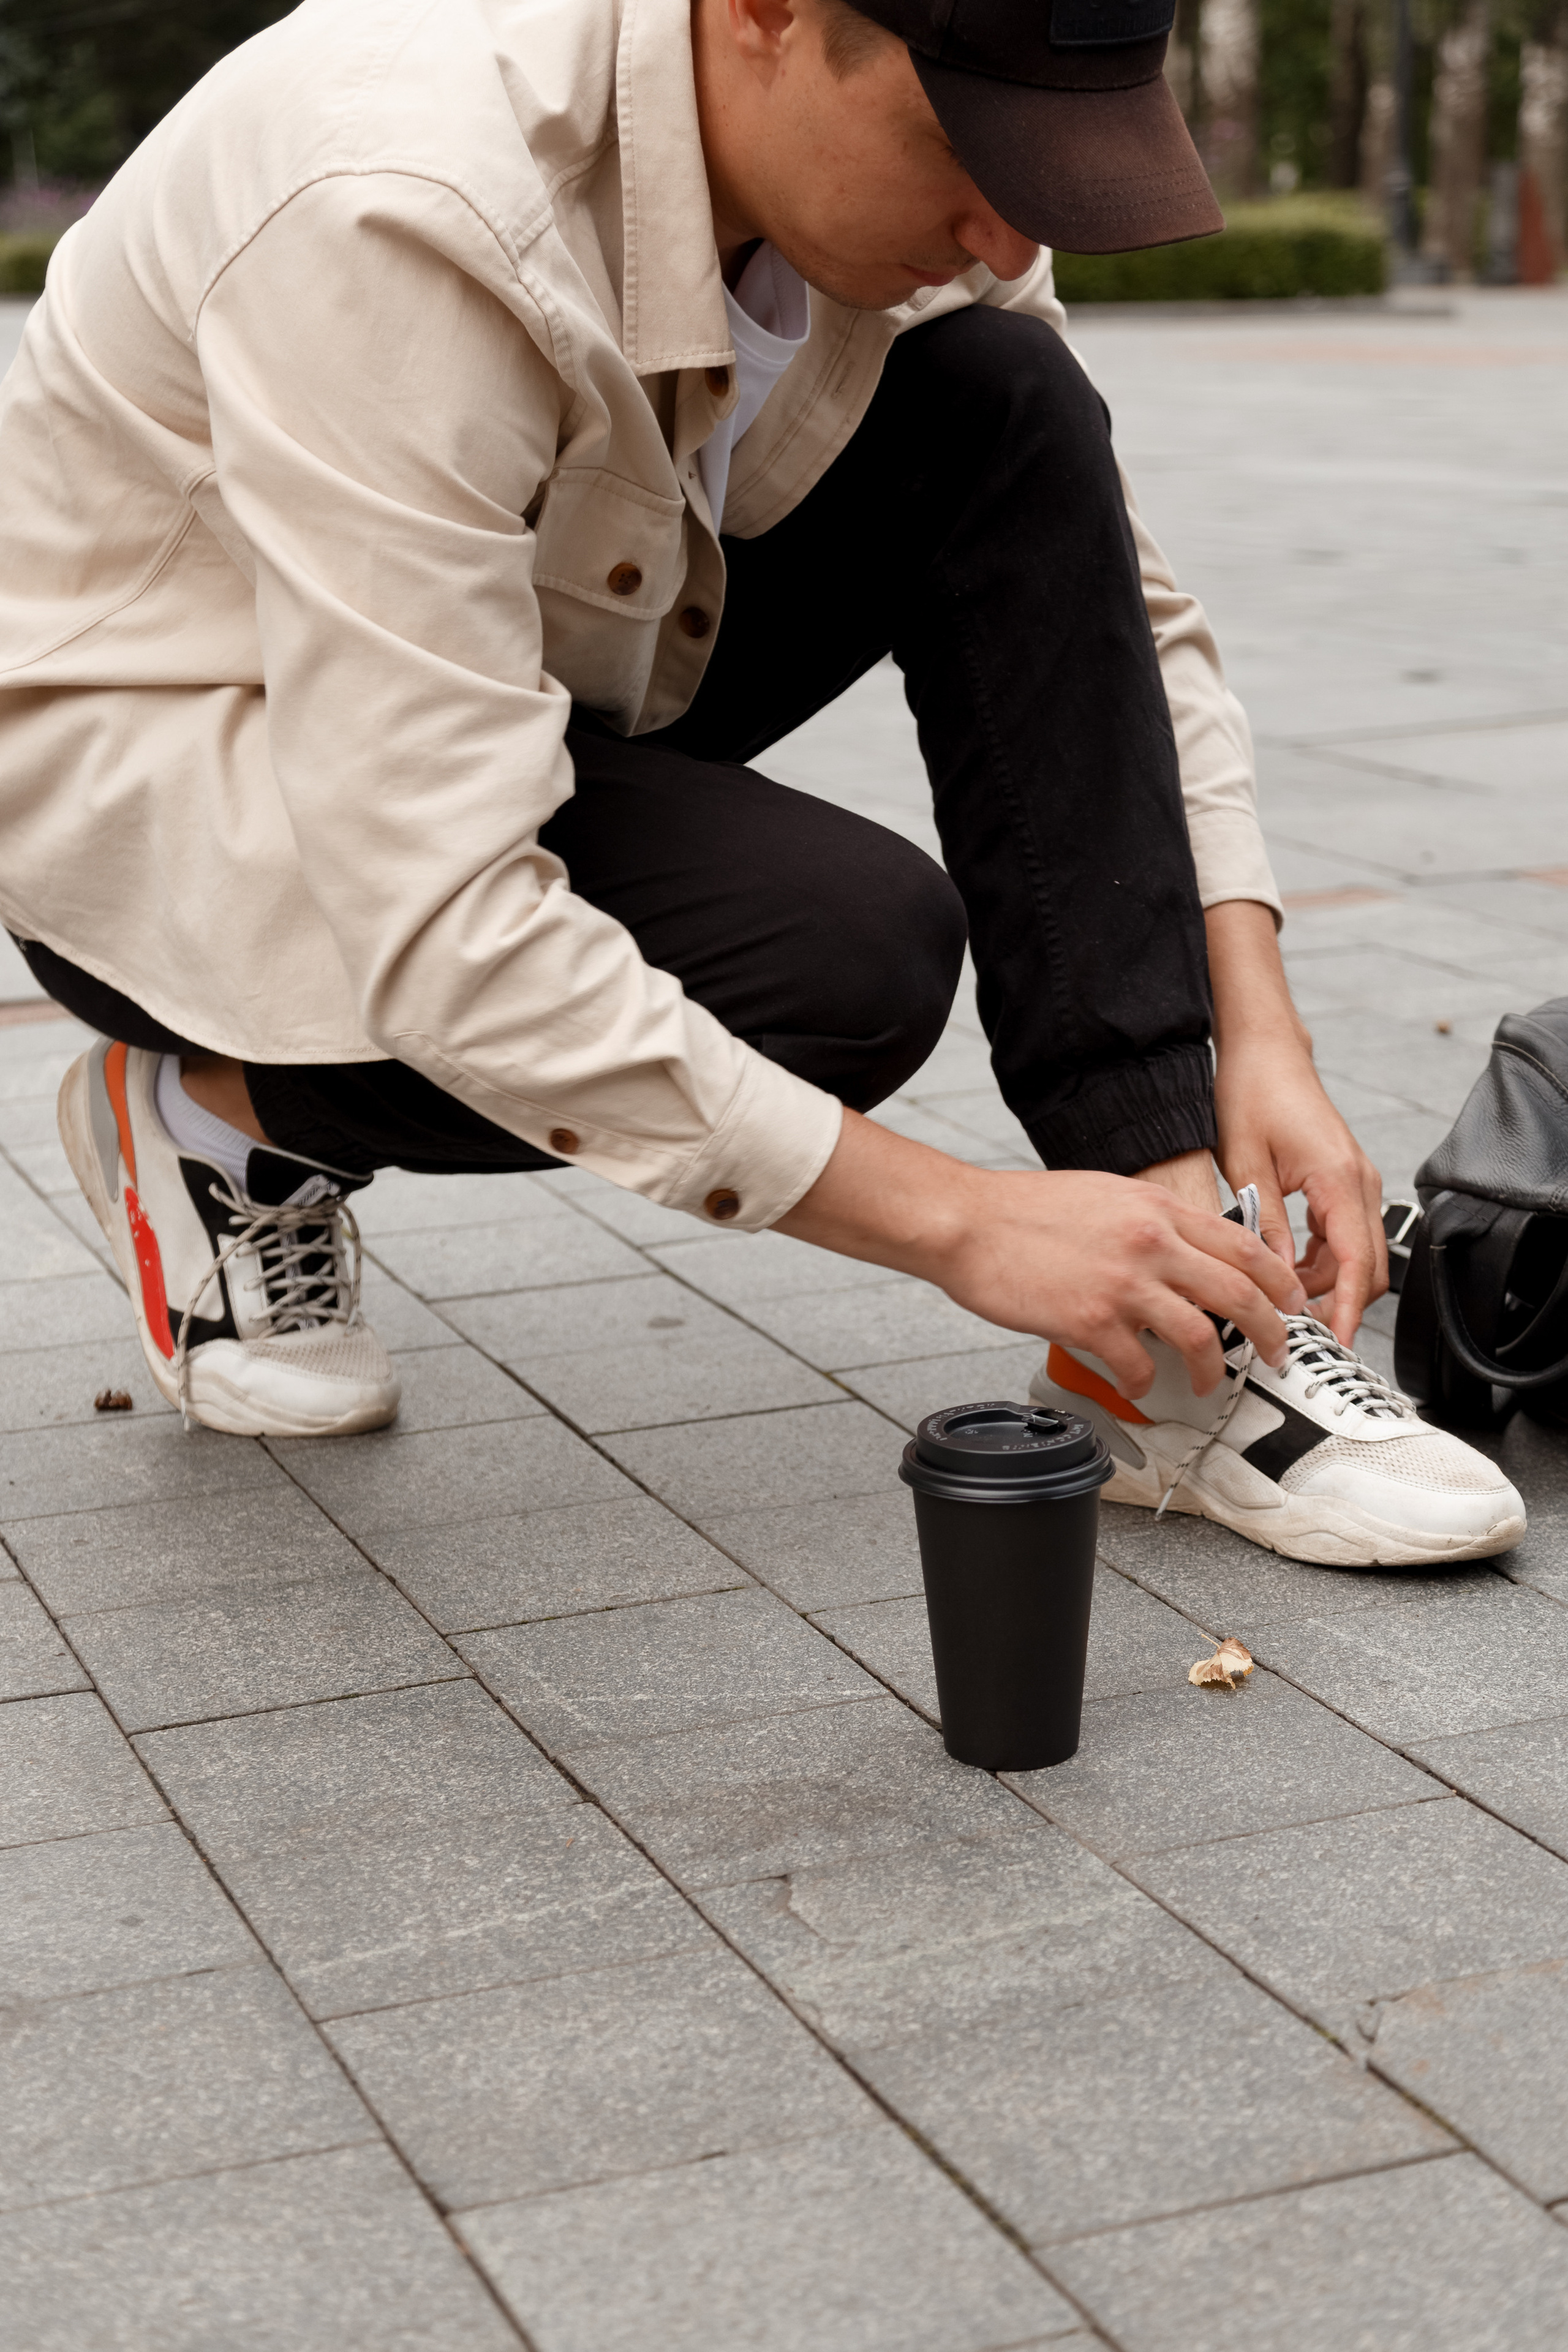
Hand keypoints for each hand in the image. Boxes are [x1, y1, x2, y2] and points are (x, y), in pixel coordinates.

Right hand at [775, 1110, 1305, 1401]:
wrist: (966, 1221)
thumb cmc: (1025, 1210)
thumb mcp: (1107, 1195)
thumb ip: (1152, 1222)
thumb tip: (1185, 1256)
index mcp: (1157, 1208)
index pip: (1244, 1245)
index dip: (1279, 1282)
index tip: (1290, 1306)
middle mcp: (1150, 1242)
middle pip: (1240, 1293)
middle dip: (1271, 1332)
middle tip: (1278, 1355)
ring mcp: (1122, 1283)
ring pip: (1200, 1336)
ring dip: (1212, 1370)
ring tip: (1209, 1384)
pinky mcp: (1089, 1320)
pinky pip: (1137, 1366)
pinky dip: (1143, 1383)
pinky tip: (1135, 1383)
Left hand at [1205, 900, 1386, 1346]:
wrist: (1265, 1050)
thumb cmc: (1253, 1092)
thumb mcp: (1245, 1164)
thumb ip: (1264, 1224)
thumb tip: (1272, 1276)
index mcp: (1340, 1180)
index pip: (1357, 1265)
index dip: (1347, 1311)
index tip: (1334, 1344)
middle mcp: (1360, 1182)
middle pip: (1367, 1267)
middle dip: (1338, 1303)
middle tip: (1294, 1330)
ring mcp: (1356, 1182)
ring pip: (1355, 1255)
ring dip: (1323, 1281)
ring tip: (1275, 1296)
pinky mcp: (1344, 1182)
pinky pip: (1343, 1235)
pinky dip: (1320, 1258)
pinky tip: (1282, 1265)